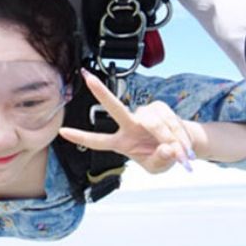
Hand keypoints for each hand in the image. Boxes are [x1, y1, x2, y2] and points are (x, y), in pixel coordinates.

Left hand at [58, 70, 195, 173]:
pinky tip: (183, 146)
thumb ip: (159, 160)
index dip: (81, 137)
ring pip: (155, 124)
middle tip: (88, 78)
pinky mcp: (159, 107)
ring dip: (171, 140)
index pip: (99, 141)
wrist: (182, 146)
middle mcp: (130, 124)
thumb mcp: (158, 168)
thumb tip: (166, 148)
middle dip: (102, 93)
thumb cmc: (163, 157)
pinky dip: (179, 135)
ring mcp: (144, 114)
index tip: (62, 132)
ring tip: (181, 156)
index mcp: (123, 142)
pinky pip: (169, 121)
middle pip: (115, 108)